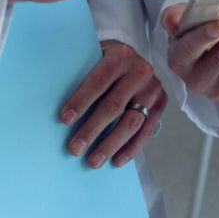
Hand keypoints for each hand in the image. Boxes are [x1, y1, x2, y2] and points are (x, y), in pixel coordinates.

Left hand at [60, 40, 166, 167]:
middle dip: (92, 129)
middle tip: (75, 149)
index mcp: (121, 56)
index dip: (81, 101)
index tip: (64, 120)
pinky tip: (117, 160)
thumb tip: (57, 108)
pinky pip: (147, 129)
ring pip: (132, 121)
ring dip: (111, 144)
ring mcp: (153, 88)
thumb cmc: (105, 63)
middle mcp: (140, 71)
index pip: (98, 81)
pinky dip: (132, 148)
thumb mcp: (95, 58)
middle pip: (114, 105)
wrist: (134, 58)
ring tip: (94, 161)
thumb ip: (83, 75)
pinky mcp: (161, 102)